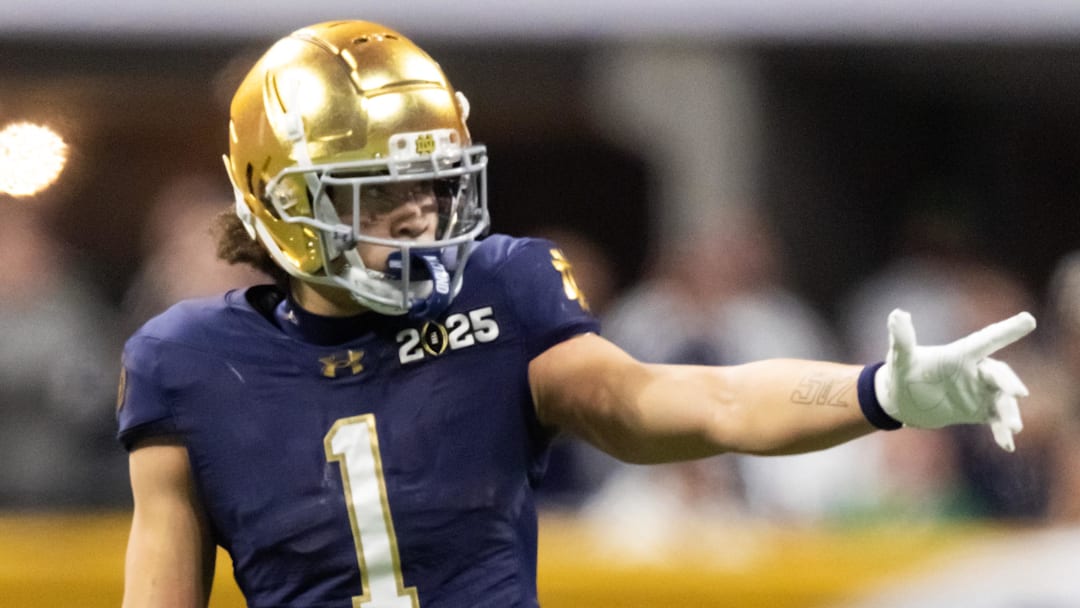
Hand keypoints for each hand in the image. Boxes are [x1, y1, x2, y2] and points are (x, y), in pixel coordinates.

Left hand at [875, 309, 1035, 451]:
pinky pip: (997, 420)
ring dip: (1010, 411)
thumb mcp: (901, 357)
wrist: (902, 401)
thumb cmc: (903, 372)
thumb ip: (902, 338)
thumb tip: (896, 314)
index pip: (986, 339)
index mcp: (961, 354)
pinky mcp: (980, 411)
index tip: (1028, 320)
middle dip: (1010, 382)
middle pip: (1000, 374)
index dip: (1007, 330)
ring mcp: (981, 392)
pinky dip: (1002, 431)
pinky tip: (1007, 444)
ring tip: (1013, 427)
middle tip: (1018, 393)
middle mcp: (976, 371)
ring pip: (1003, 399)